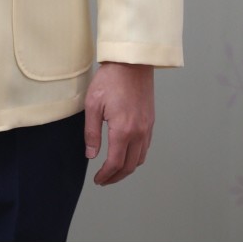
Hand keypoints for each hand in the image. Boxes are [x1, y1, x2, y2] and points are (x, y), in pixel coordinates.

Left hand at [84, 62, 154, 185]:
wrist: (132, 62)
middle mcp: (139, 132)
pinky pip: (146, 147)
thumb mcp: (92, 104)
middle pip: (129, 166)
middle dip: (116, 177)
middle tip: (104, 180)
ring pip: (140, 158)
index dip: (106, 175)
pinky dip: (136, 157)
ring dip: (127, 168)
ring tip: (114, 170)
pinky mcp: (151, 121)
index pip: (115, 163)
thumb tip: (91, 155)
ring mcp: (147, 127)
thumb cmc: (110, 79)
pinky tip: (126, 154)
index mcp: (123, 130)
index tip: (98, 180)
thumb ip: (91, 133)